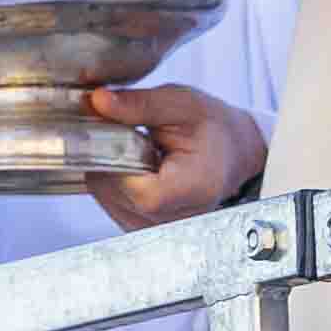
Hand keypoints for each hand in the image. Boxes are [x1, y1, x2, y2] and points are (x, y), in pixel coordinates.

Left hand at [82, 86, 270, 230]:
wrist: (232, 152)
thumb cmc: (214, 129)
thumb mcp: (181, 104)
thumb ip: (138, 104)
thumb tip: (98, 101)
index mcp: (189, 190)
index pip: (131, 186)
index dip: (114, 157)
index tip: (118, 132)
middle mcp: (173, 219)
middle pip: (113, 192)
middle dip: (110, 158)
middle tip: (131, 136)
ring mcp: (157, 228)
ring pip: (106, 198)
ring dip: (111, 169)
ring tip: (138, 152)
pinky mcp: (143, 227)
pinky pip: (111, 203)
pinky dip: (115, 181)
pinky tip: (136, 167)